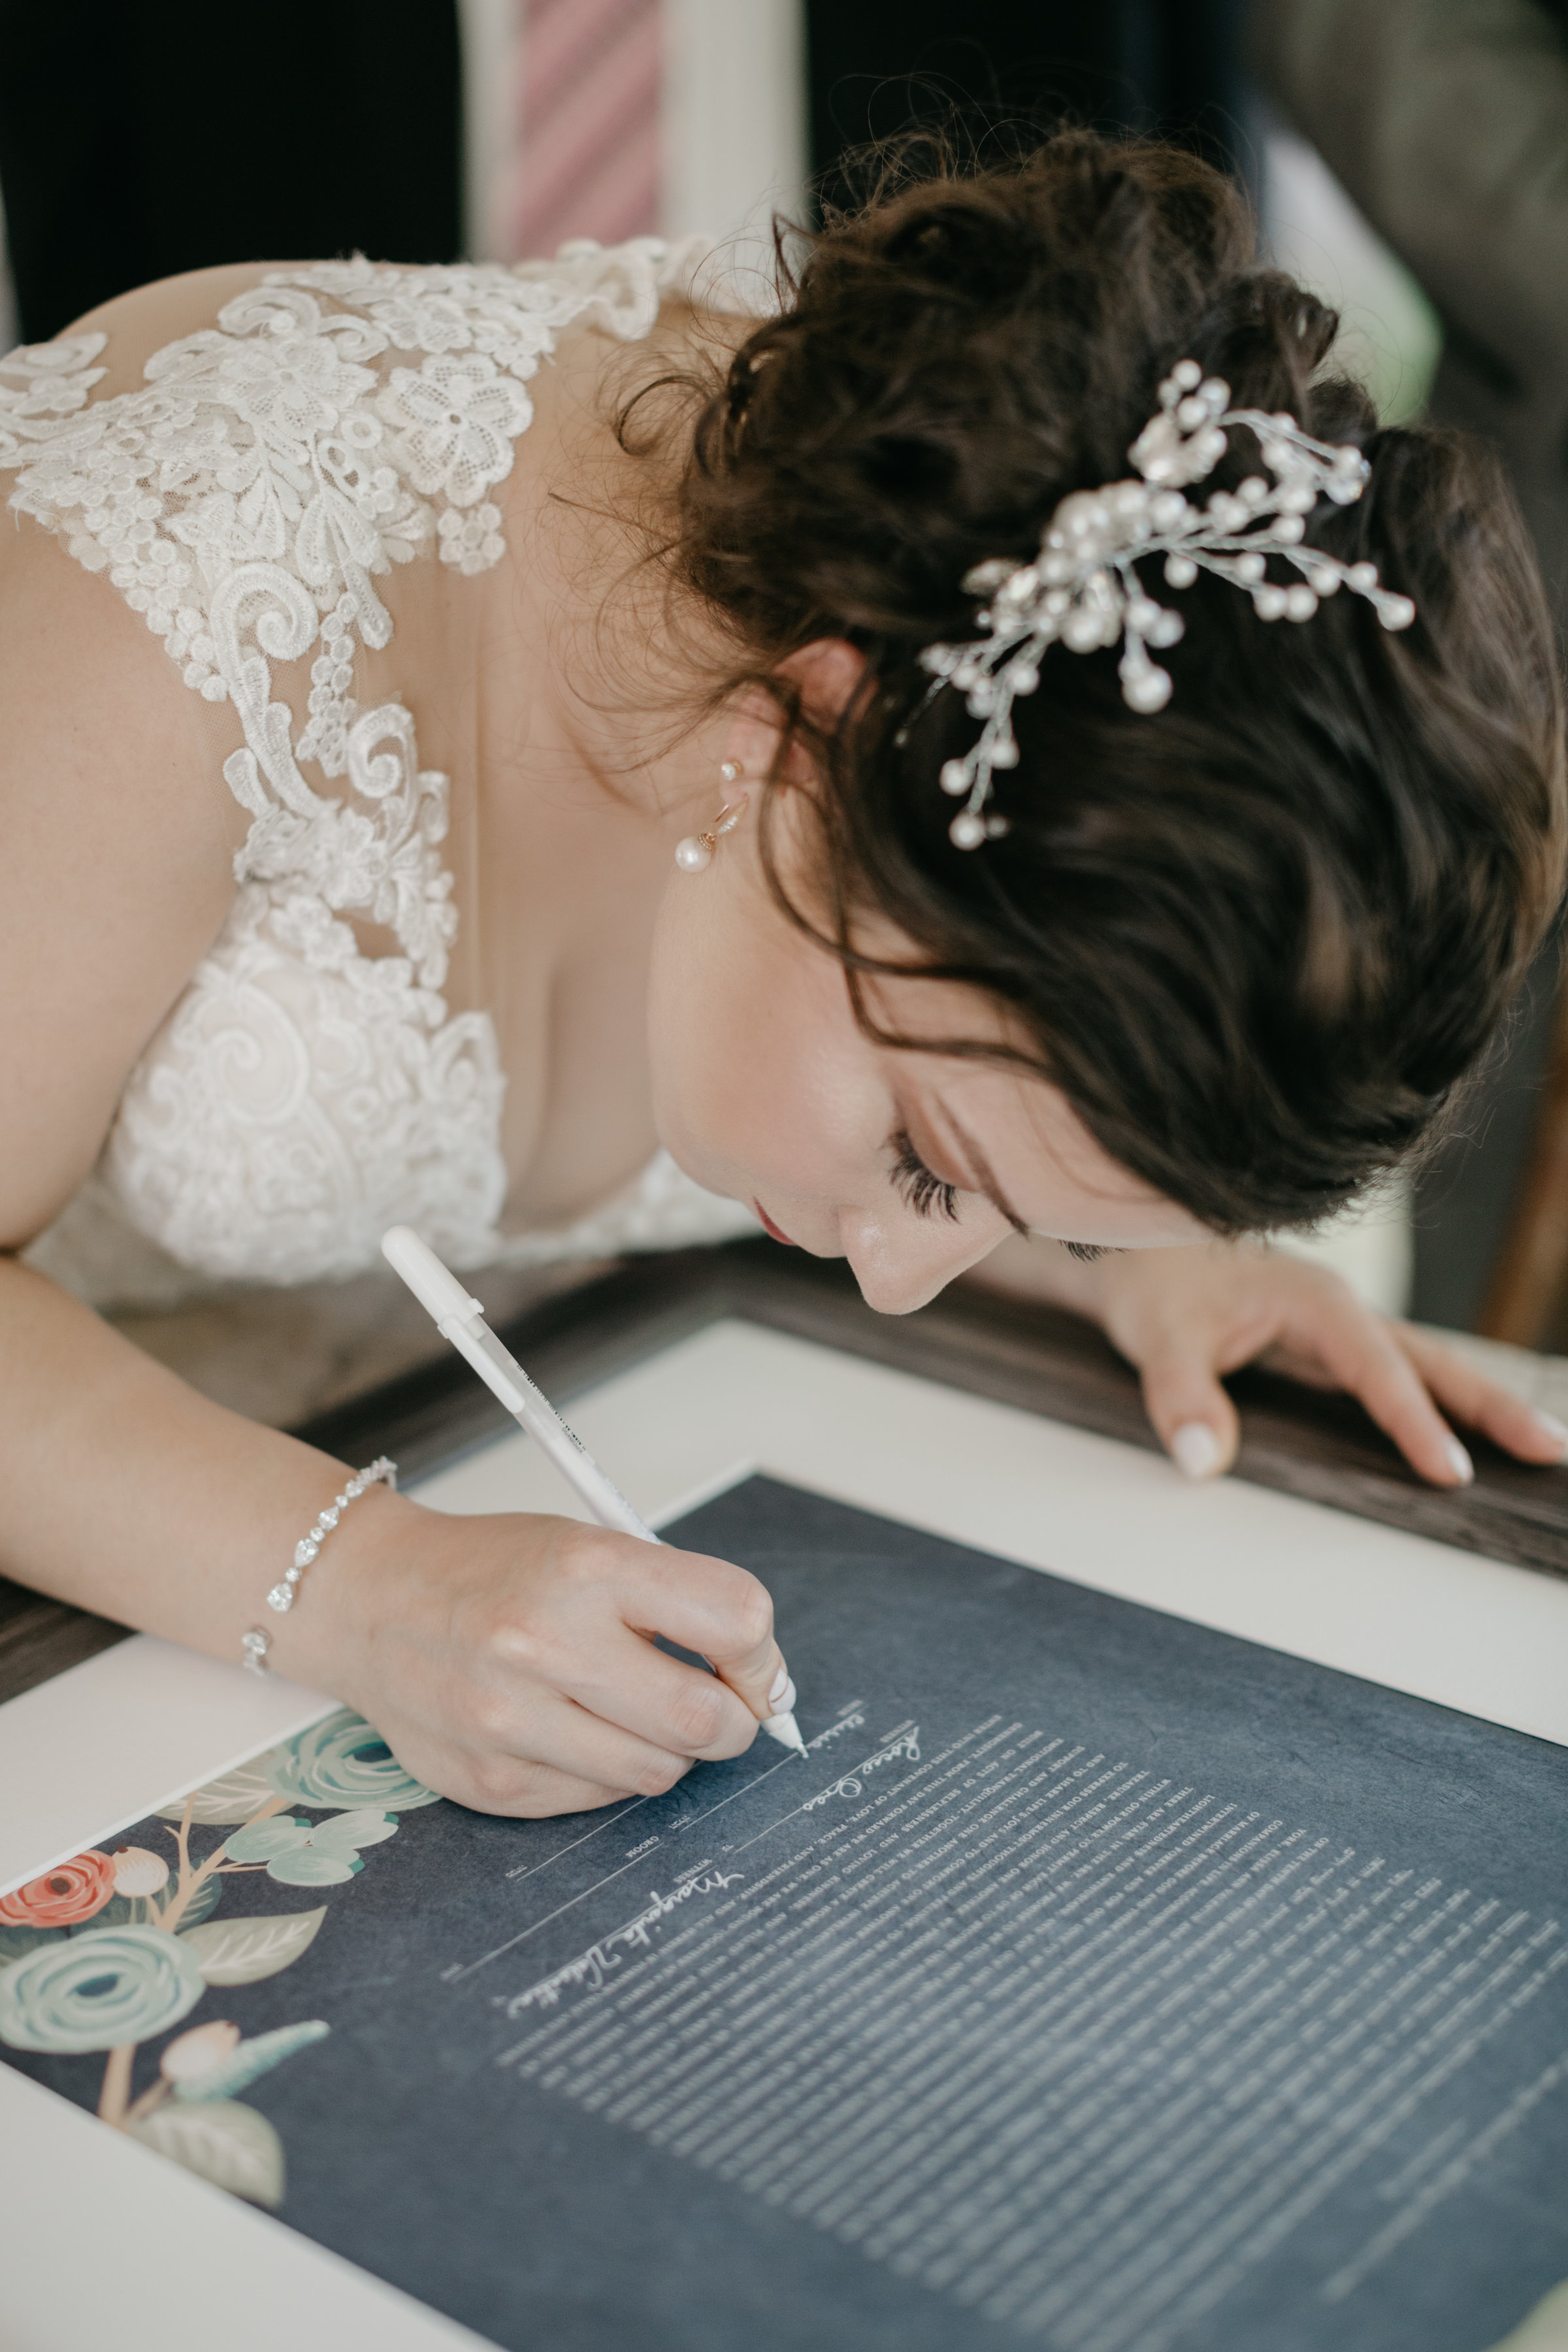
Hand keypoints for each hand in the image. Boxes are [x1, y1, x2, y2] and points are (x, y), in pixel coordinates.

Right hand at [297, 1497, 788, 1817]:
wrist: (372, 1601)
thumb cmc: (495, 1570)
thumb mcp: (589, 1547)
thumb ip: (674, 1602)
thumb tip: (762, 1682)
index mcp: (587, 1566)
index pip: (734, 1618)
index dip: (761, 1654)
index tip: (753, 1665)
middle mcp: (545, 1642)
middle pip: (704, 1720)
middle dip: (732, 1723)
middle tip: (720, 1709)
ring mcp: (511, 1720)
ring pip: (657, 1773)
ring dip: (669, 1751)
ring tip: (635, 1713)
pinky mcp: (492, 1782)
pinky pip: (598, 1799)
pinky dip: (608, 1772)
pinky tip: (576, 1731)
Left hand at [1091, 1241, 1567, 1486]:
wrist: (1136, 1246)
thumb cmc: (1154, 1280)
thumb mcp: (1158, 1337)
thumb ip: (1182, 1397)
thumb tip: (1205, 1462)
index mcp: (1315, 1302)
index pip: (1378, 1372)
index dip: (1416, 1423)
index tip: (1453, 1471)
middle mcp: (1340, 1311)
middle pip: (1432, 1362)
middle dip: (1492, 1406)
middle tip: (1551, 1449)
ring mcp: (1338, 1328)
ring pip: (1423, 1366)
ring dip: (1478, 1404)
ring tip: (1537, 1446)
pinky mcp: (1326, 1346)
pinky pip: (1394, 1376)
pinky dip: (1434, 1402)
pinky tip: (1460, 1437)